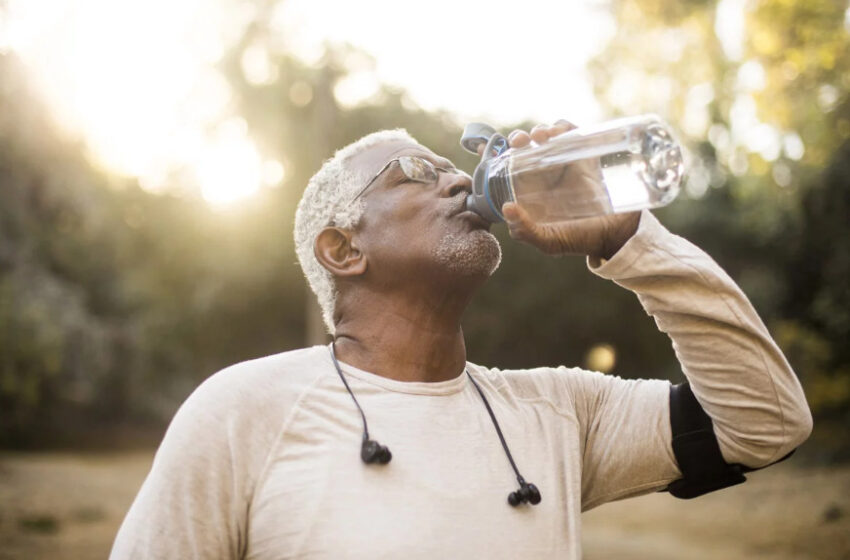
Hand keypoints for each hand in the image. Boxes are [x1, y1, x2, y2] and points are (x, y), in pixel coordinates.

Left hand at [498, 120, 639, 259]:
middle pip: (527, 147)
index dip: (498, 154)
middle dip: (519, 137)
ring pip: (548, 137)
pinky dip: (563, 126)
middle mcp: (546, 175)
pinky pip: (572, 133)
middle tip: (519, 141)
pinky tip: (558, 132)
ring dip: (540, 130)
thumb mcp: (549, 241)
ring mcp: (566, 163)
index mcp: (531, 192)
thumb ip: (525, 231)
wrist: (618, 232)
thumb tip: (507, 207)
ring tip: (541, 136)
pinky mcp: (586, 154)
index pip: (510, 168)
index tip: (484, 148)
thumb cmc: (581, 238)